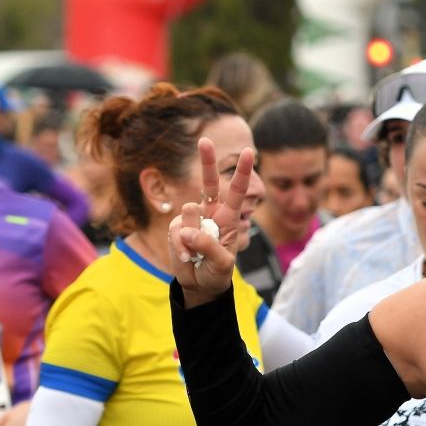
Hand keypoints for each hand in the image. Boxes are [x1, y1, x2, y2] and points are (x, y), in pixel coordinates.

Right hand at [168, 137, 254, 307]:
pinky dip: (181, 247)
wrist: (199, 284)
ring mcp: (192, 219)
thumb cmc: (217, 273)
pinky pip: (176, 231)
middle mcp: (210, 213)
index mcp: (229, 218)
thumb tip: (189, 232)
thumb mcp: (222, 265)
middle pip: (208, 183)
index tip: (249, 151)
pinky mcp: (177, 228)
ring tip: (198, 255)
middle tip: (204, 140)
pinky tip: (188, 258)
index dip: (241, 171)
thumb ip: (209, 247)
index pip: (237, 191)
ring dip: (193, 237)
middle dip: (206, 161)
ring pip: (190, 213)